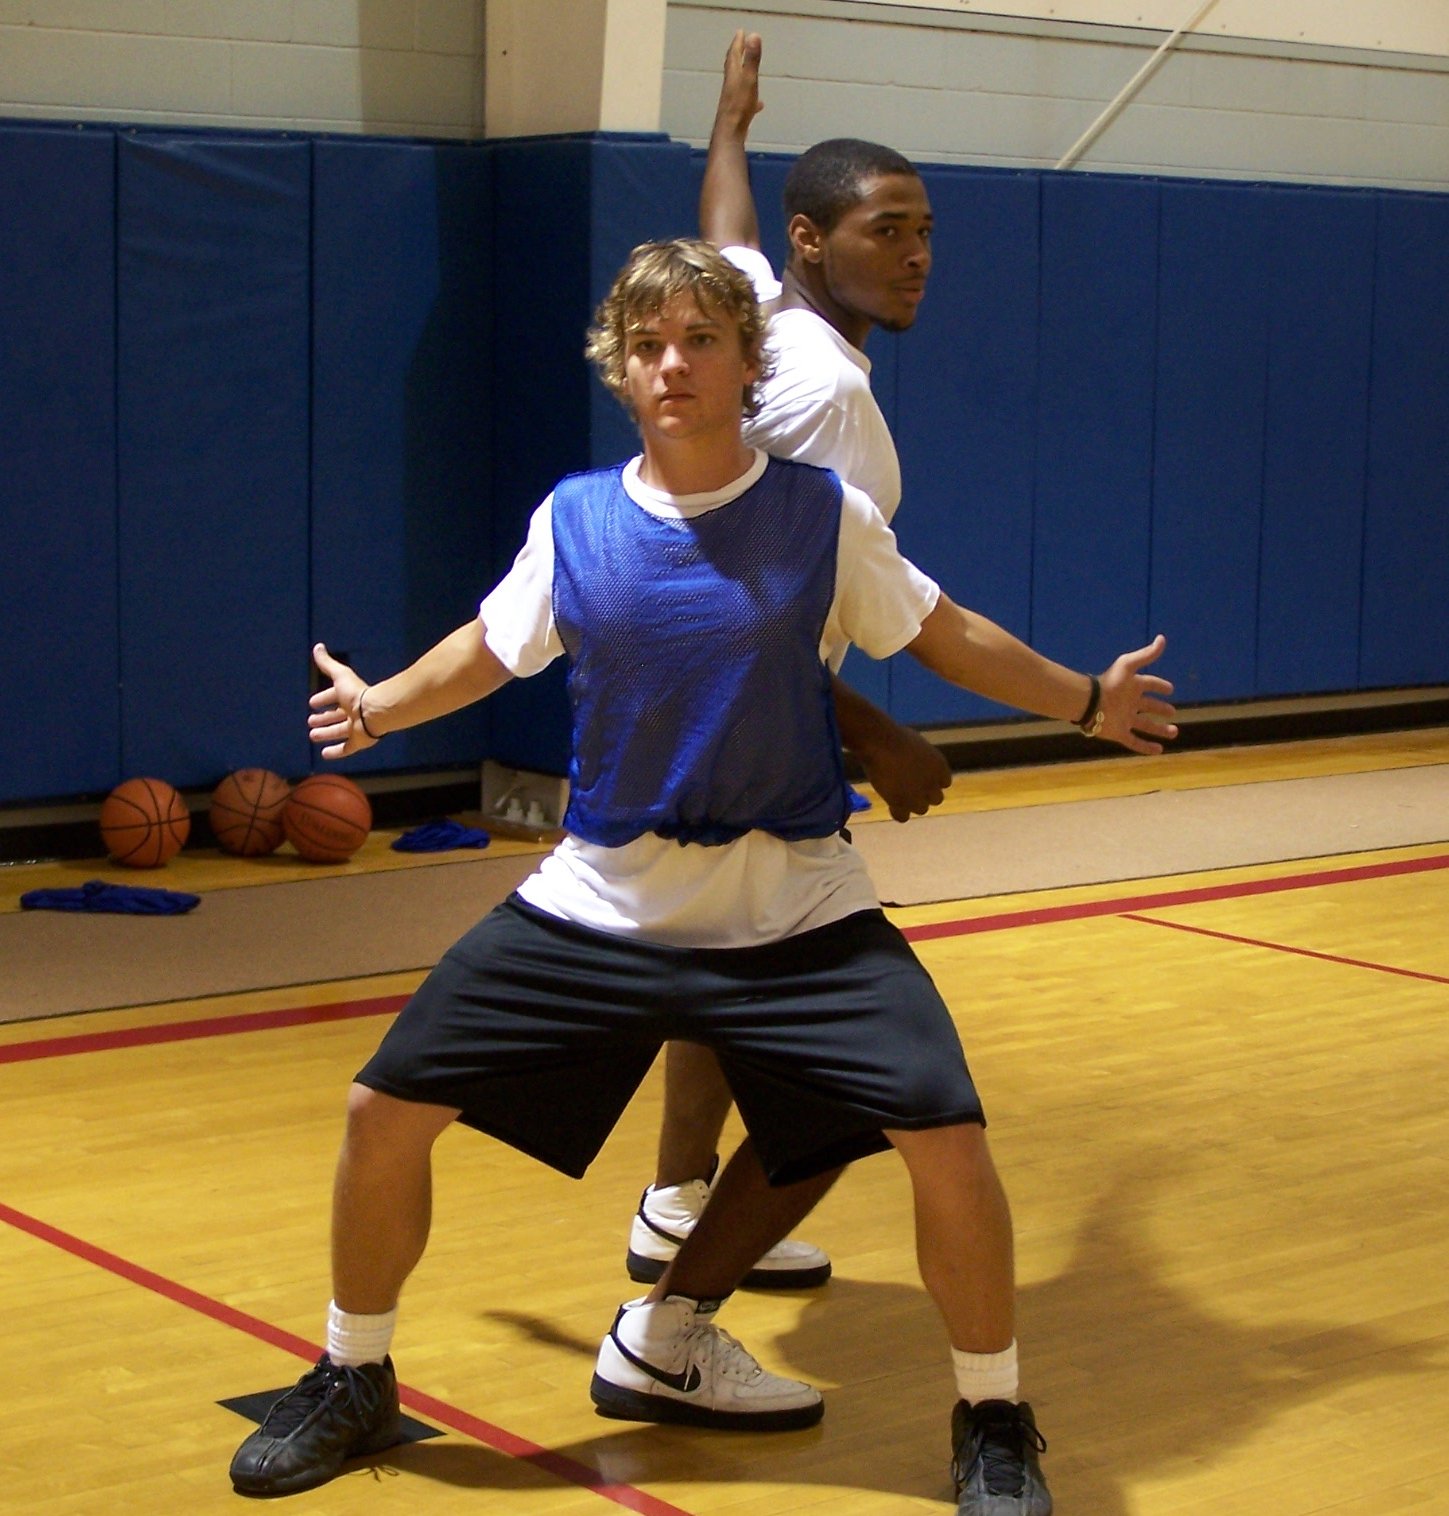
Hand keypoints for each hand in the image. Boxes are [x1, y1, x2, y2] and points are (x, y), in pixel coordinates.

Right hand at [307, 642, 375, 759]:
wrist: (374, 711)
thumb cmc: (356, 693)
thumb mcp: (339, 676)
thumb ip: (327, 664)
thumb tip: (317, 647)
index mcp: (349, 697)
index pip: (334, 697)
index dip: (323, 699)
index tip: (313, 703)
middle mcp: (353, 712)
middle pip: (336, 716)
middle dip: (324, 718)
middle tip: (311, 721)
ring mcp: (356, 728)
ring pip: (339, 731)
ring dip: (326, 733)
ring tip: (312, 735)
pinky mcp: (359, 742)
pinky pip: (346, 748)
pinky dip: (335, 752)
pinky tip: (324, 754)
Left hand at [716, 29, 763, 137]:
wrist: (730, 132)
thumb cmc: (740, 106)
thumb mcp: (749, 79)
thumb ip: (752, 59)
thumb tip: (754, 35)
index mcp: (733, 74)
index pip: (734, 54)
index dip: (738, 42)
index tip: (740, 32)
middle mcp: (730, 85)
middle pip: (733, 66)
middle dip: (737, 54)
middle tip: (740, 45)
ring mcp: (732, 99)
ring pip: (737, 82)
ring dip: (742, 74)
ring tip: (748, 70)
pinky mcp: (736, 112)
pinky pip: (745, 100)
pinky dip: (751, 97)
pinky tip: (759, 103)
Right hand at [856, 722, 952, 822]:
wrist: (880, 743)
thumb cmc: (895, 737)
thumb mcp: (918, 746)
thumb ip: (923, 761)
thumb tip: (917, 766)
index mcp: (940, 766)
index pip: (944, 782)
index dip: (932, 781)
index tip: (921, 778)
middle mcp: (933, 784)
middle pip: (936, 799)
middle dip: (925, 795)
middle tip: (909, 788)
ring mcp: (917, 795)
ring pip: (921, 809)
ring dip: (911, 804)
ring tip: (897, 795)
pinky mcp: (900, 803)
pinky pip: (903, 817)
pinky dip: (898, 813)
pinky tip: (891, 805)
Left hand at [1094, 634, 1177, 754]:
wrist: (1089, 702)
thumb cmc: (1110, 683)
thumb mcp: (1129, 665)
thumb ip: (1146, 655)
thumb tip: (1162, 639)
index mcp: (1132, 686)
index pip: (1149, 684)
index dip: (1159, 686)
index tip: (1170, 689)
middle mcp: (1130, 703)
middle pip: (1148, 706)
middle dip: (1160, 709)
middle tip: (1172, 712)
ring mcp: (1124, 719)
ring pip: (1145, 725)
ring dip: (1159, 729)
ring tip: (1174, 732)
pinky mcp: (1119, 733)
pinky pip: (1135, 741)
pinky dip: (1146, 747)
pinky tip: (1159, 750)